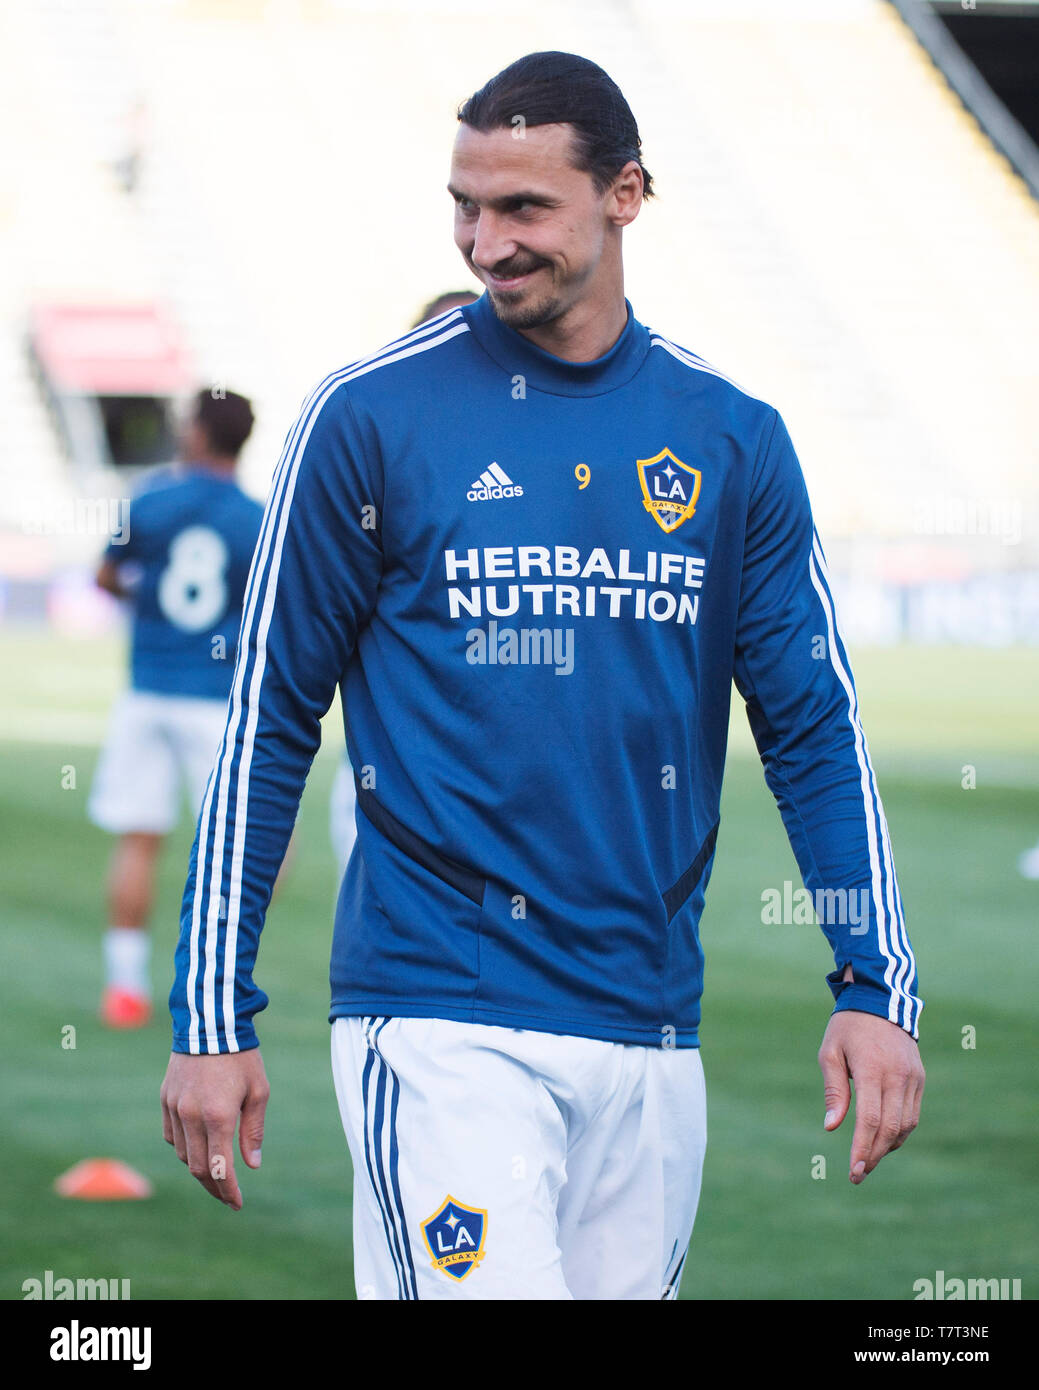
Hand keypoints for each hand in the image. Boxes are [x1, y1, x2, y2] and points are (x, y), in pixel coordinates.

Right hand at [160, 1049, 268, 1208]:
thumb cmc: (241, 1056)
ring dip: (200, 1168)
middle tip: (228, 1197)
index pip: (220, 1169)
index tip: (237, 1203)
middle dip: (215, 1187)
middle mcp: (191, 1116)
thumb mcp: (258, 1091)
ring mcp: (175, 1108)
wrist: (210, 1022)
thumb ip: (253, 1130)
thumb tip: (251, 1165)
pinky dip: (185, 1147)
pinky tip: (199, 1147)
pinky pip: (172, 1135)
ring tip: (217, 1174)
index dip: (228, 1191)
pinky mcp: (165, 1099)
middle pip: (199, 1168)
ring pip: (183, 1154)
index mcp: (217, 1116)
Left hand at [818, 1009, 923, 1183]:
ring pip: (905, 1125)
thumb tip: (831, 1127)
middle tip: (858, 1174)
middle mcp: (897, 1076)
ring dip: (888, 1147)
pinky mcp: (919, 1078)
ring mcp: (912, 1078)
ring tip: (869, 1159)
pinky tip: (884, 1139)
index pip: (870, 1120)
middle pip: (889, 1128)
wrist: (880, 1000)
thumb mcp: (830, 1053)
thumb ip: (835, 1091)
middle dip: (874, 1155)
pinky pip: (912, 1114)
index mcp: (872, 1070)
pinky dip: (900, 1131)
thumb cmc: (847, 1027)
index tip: (854, 1170)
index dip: (862, 1149)